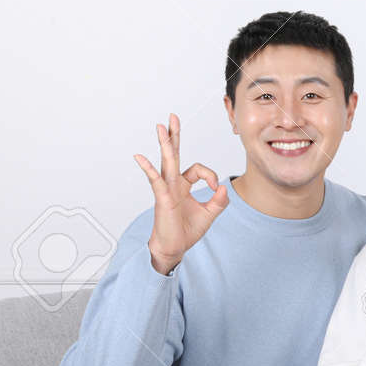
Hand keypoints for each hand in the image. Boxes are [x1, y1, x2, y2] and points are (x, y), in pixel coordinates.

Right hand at [133, 113, 228, 274]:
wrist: (174, 248)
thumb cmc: (187, 231)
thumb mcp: (210, 213)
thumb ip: (219, 201)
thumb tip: (224, 187)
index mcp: (183, 185)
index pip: (199, 169)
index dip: (211, 176)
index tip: (216, 190)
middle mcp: (173, 184)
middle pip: (174, 154)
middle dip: (175, 136)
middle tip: (172, 117)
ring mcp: (166, 189)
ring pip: (166, 162)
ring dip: (164, 144)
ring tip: (161, 127)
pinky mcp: (162, 198)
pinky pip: (155, 180)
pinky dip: (148, 169)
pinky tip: (140, 158)